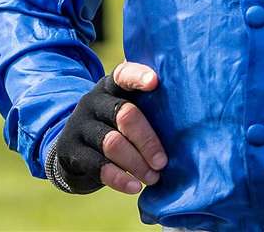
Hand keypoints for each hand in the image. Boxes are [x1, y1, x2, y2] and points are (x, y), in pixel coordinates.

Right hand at [45, 61, 166, 195]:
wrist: (72, 151)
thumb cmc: (114, 128)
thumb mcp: (124, 111)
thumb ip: (147, 108)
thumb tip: (191, 119)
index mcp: (110, 87)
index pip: (123, 75)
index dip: (138, 76)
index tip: (155, 82)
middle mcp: (93, 101)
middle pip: (124, 114)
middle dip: (148, 140)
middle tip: (163, 162)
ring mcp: (80, 125)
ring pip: (112, 143)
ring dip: (137, 163)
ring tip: (153, 178)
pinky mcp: (72, 151)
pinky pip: (98, 165)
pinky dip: (120, 178)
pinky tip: (135, 187)